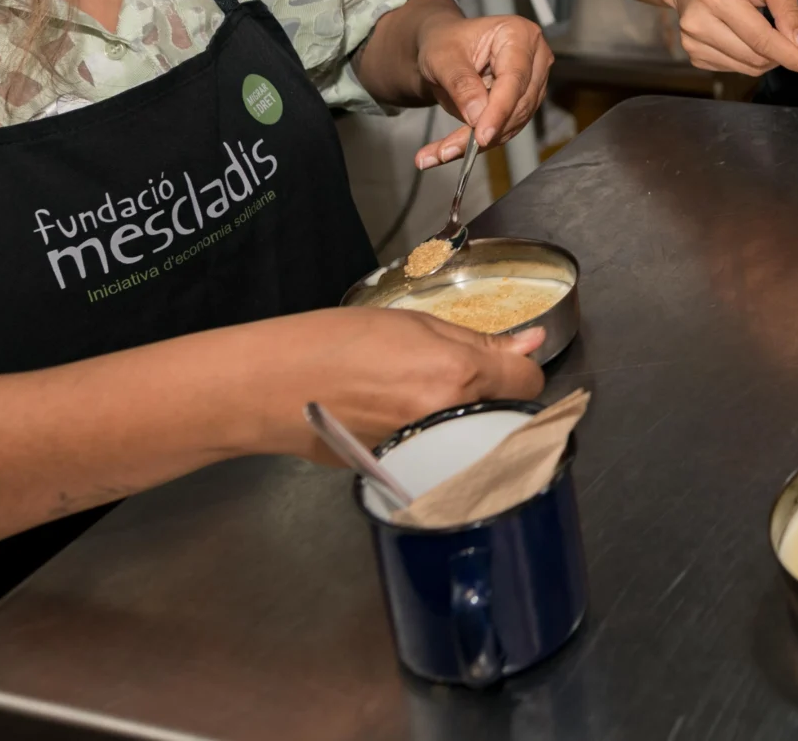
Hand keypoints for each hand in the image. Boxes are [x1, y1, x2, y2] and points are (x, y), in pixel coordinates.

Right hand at [257, 306, 545, 456]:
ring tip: (426, 402)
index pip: (527, 382)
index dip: (520, 368)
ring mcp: (424, 454)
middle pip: (508, 417)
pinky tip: (404, 423)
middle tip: (462, 381)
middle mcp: (446, 420)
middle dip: (496, 400)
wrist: (268, 387)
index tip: (504, 363)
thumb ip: (476, 340)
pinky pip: (440, 459)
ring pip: (476, 442)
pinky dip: (436, 443)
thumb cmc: (335, 341)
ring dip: (468, 424)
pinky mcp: (401, 474)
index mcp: (454, 374)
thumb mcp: (411, 323)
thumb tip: (529, 343)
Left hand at [413, 10, 553, 168]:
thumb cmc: (444, 42)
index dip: (499, 110)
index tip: (481, 136)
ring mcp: (532, 83)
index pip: (515, 78)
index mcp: (519, 34)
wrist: (443, 48)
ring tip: (438, 153)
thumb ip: (460, 82)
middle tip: (446, 151)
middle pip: (517, 104)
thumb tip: (477, 115)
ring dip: (476, 143)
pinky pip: (504, 130)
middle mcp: (534, 58)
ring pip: (512, 123)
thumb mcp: (442, 57)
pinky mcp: (523, 104)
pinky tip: (448, 150)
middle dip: (483, 132)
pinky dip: (476, 144)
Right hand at [664, 0, 797, 79]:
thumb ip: (789, 9)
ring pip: (747, 68)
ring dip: (767, 58)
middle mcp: (699, 22)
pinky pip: (734, 68)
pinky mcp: (693, 54)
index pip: (762, 40)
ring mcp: (692, 42)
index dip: (792, 56)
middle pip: (756, 58)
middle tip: (791, 39)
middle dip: (782, 55)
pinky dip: (749, 59)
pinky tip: (745, 37)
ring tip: (765, 32)